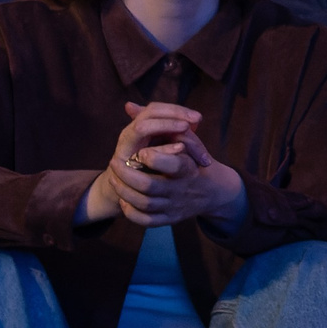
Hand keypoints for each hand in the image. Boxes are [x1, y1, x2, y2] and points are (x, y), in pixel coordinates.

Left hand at [88, 102, 245, 225]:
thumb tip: (129, 106)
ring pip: (144, 204)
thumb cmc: (194, 160)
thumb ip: (159, 124)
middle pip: (150, 186)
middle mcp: (182, 189)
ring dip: (124, 192)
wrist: (213, 192)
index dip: (155, 158)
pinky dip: (133, 213)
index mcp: (189, 168)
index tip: (141, 152)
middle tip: (113, 163)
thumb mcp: (185, 140)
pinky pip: (147, 221)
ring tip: (113, 179)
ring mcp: (175, 206)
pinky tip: (124, 201)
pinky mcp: (169, 219)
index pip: (173, 165)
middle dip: (127, 176)